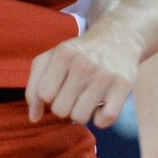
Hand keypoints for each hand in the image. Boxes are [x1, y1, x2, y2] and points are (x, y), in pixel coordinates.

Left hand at [26, 21, 142, 127]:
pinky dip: (100, 119)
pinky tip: (101, 106)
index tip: (58, 87)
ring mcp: (105, 75)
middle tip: (73, 94)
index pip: (44, 94)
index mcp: (64, 54)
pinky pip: (104, 119)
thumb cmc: (79, 53)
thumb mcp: (52, 58)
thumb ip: (34, 86)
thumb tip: (33, 118)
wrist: (119, 38)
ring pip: (80, 117)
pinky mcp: (123, 85)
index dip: (49, 96)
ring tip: (86, 100)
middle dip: (64, 106)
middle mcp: (84, 63)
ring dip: (81, 113)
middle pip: (60, 110)